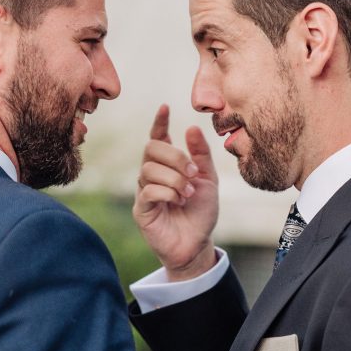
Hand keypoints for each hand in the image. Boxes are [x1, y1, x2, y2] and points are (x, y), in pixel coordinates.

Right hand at [133, 105, 218, 279]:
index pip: (157, 137)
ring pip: (149, 169)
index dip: (159, 122)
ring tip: (188, 192)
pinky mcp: (142, 210)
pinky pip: (148, 191)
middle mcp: (152, 175)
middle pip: (151, 148)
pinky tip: (179, 200)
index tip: (165, 107)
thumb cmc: (200, 212)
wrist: (198, 243)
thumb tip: (191, 128)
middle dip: (175, 156)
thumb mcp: (208, 180)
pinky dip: (168, 192)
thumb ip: (201, 155)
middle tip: (193, 172)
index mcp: (168, 165)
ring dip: (174, 178)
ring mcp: (144, 191)